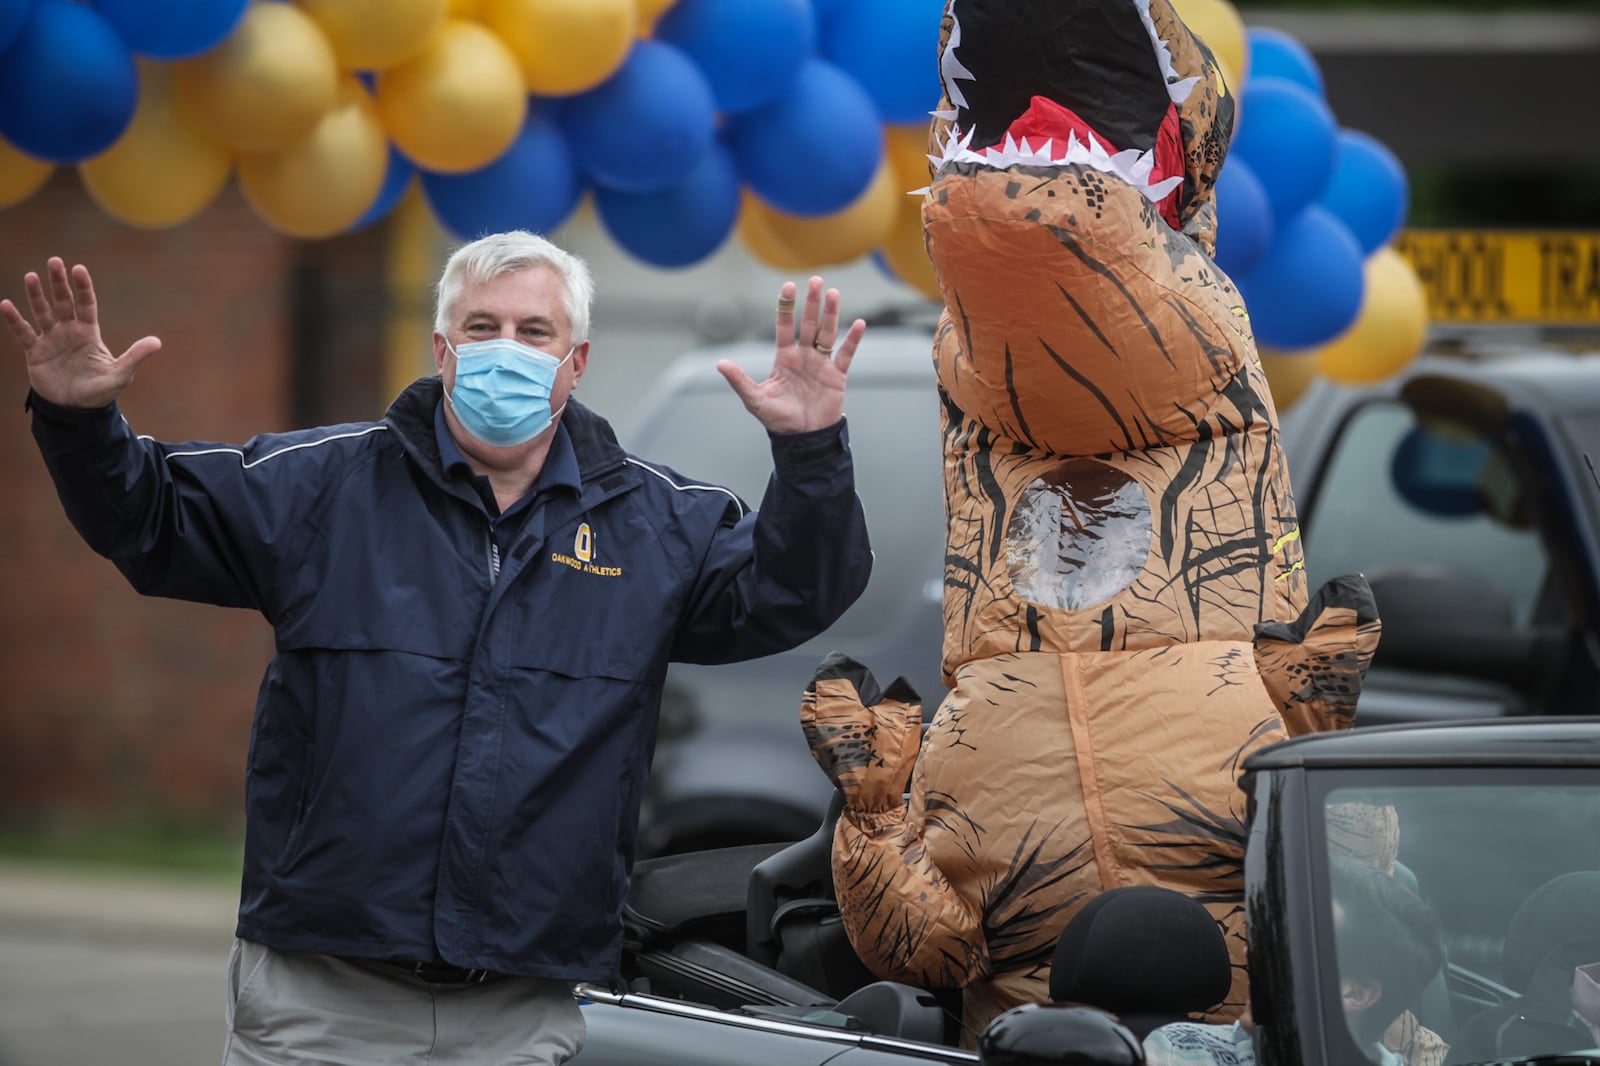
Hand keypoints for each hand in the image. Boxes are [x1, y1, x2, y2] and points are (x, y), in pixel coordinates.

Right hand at [1, 257, 160, 408]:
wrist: (75, 411)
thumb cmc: (99, 392)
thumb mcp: (120, 375)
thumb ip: (135, 357)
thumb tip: (157, 342)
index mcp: (89, 333)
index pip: (86, 304)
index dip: (82, 287)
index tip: (78, 268)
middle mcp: (69, 332)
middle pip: (63, 302)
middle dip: (59, 283)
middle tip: (54, 261)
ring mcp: (51, 340)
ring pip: (42, 312)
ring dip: (36, 295)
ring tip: (30, 276)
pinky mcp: (35, 352)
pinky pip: (23, 332)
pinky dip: (14, 319)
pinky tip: (5, 304)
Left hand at [716, 276, 865, 433]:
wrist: (803, 438)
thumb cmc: (778, 420)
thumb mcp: (755, 400)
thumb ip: (740, 380)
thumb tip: (719, 363)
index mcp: (784, 358)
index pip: (785, 326)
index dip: (786, 307)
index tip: (788, 287)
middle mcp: (804, 356)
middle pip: (809, 323)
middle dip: (812, 302)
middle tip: (816, 280)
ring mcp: (821, 364)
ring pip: (828, 333)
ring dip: (831, 314)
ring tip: (834, 293)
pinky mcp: (837, 376)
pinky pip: (846, 354)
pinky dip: (853, 340)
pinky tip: (859, 324)